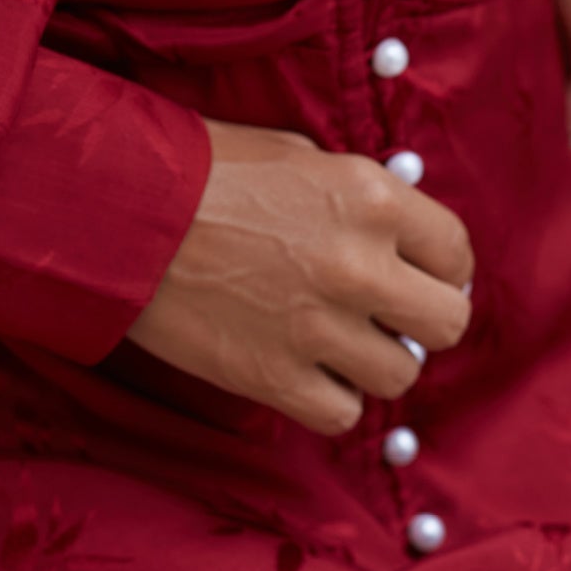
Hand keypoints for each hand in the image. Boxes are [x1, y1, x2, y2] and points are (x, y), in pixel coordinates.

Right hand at [125, 120, 474, 434]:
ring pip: (400, 375)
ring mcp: (318, 329)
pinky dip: (330, 399)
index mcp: (371, 198)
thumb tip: (397, 236)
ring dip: (375, 362)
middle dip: (424, 319)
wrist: (114, 213)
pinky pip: (342, 414)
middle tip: (391, 315)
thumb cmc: (198, 170)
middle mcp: (359, 266)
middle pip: (448, 323)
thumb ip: (358, 197)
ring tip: (339, 343)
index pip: (456, 252)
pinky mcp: (274, 378)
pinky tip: (306, 372)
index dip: (442, 267)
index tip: (421, 275)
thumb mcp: (296, 155)